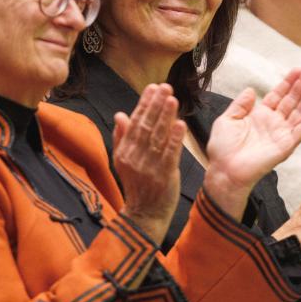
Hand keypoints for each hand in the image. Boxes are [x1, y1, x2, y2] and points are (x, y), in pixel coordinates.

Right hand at [112, 83, 186, 246]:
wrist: (145, 214)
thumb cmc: (138, 185)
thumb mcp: (123, 162)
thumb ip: (122, 137)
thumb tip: (120, 114)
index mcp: (124, 152)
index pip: (134, 122)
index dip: (144, 104)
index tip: (153, 88)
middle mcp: (134, 157)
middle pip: (146, 126)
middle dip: (156, 105)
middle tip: (166, 87)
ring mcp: (149, 167)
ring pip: (158, 137)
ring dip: (166, 117)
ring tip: (173, 99)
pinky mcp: (163, 175)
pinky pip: (169, 153)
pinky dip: (174, 138)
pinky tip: (180, 124)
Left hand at [204, 66, 300, 217]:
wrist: (224, 171)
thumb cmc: (223, 149)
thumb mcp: (227, 120)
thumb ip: (240, 104)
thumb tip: (251, 89)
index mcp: (261, 114)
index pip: (279, 94)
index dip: (290, 81)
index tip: (300, 69)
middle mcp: (274, 122)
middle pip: (293, 99)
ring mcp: (282, 133)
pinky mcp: (286, 146)